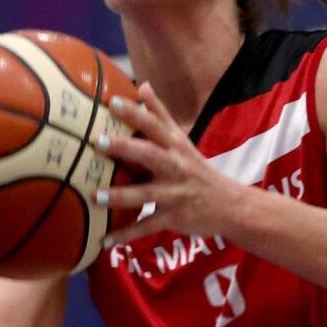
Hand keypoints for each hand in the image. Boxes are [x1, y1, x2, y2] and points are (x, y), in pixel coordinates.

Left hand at [92, 82, 244, 244]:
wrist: (231, 205)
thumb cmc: (198, 169)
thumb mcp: (182, 140)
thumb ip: (160, 114)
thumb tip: (143, 85)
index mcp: (175, 146)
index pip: (155, 125)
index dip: (136, 112)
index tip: (114, 102)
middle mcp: (175, 167)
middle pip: (149, 154)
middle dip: (125, 148)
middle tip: (98, 142)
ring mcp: (175, 194)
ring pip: (146, 194)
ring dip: (120, 196)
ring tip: (95, 196)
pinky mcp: (174, 218)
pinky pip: (148, 226)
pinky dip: (127, 234)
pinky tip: (105, 240)